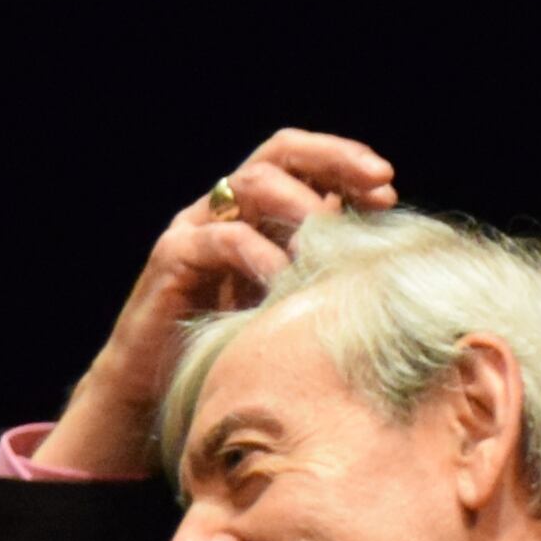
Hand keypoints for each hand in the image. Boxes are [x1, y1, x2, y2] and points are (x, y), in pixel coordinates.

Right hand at [31, 128, 400, 475]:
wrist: (153, 388)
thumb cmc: (228, 344)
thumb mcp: (286, 295)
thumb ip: (318, 259)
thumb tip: (376, 235)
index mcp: (252, 210)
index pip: (301, 159)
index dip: (345, 161)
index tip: (387, 190)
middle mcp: (221, 208)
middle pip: (279, 153)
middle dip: (336, 160)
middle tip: (379, 185)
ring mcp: (193, 228)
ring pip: (251, 183)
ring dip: (302, 204)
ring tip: (332, 237)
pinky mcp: (171, 257)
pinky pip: (222, 238)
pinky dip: (261, 254)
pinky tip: (287, 280)